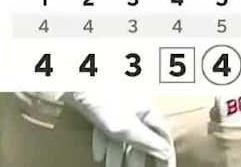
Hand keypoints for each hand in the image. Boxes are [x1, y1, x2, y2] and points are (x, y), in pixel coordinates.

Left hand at [60, 91, 174, 166]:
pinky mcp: (102, 107)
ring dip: (119, 155)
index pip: (163, 137)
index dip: (166, 157)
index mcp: (147, 110)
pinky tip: (98, 156)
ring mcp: (118, 106)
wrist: (74, 82)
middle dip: (139, 159)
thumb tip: (166, 153)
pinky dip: (104, 144)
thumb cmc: (102, 101)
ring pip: (123, 136)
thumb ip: (146, 142)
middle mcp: (136, 107)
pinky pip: (107, 129)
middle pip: (142, 139)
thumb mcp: (126, 128)